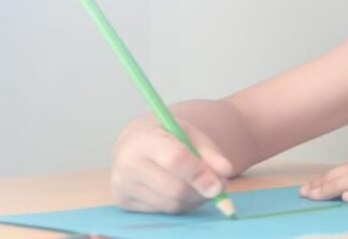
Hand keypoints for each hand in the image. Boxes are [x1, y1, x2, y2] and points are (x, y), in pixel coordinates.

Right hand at [110, 116, 234, 213]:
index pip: (175, 160)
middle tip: (218, 187)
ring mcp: (122, 185)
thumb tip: (225, 173)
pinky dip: (181, 205)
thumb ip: (210, 153)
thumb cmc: (168, 137)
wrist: (136, 144)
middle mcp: (128, 163)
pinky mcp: (123, 202)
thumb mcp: (191, 135)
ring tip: (200, 185)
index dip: (199, 174)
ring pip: (171, 204)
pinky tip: (182, 190)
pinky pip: (163, 212)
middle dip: (201, 191)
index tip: (220, 185)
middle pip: (175, 188)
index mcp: (145, 139)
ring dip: (194, 200)